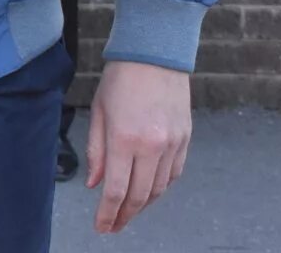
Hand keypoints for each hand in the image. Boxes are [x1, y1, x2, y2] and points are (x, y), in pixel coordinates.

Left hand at [86, 60, 192, 233]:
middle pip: (139, 196)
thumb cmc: (121, 78)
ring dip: (143, 204)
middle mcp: (151, 146)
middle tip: (114, 225)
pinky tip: (149, 190)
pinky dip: (161, 187)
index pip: (115, 191)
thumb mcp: (99, 112)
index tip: (102, 227)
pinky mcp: (185, 139)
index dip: (108, 215)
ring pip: (159, 189)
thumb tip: (94, 185)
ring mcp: (172, 144)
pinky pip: (174, 174)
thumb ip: (96, 150)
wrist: (155, 52)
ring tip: (128, 209)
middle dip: (124, 215)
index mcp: (124, 139)